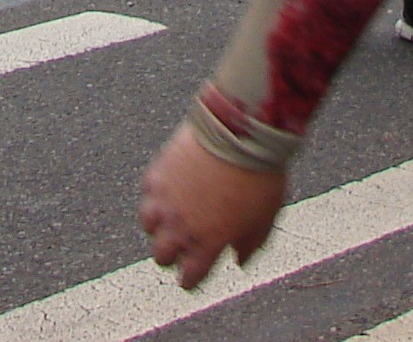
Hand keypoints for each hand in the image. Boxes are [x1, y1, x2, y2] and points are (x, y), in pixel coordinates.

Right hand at [138, 122, 285, 291]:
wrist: (241, 134)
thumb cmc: (259, 177)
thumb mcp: (265, 219)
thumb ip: (250, 245)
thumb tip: (238, 260)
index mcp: (208, 244)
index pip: (189, 278)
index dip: (191, 278)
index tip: (193, 274)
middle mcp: (181, 227)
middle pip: (162, 255)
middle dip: (172, 254)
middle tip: (182, 244)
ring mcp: (166, 200)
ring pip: (148, 225)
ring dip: (158, 224)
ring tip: (170, 216)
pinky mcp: (159, 172)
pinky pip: (148, 191)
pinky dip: (155, 192)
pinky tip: (168, 187)